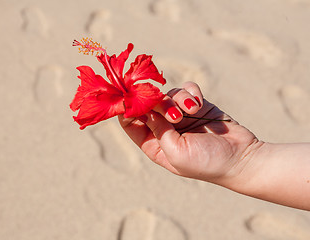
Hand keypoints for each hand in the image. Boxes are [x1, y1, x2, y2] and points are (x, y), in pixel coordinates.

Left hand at [118, 82, 259, 185]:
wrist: (242, 157)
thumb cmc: (208, 162)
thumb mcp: (176, 152)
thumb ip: (157, 130)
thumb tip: (143, 109)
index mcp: (153, 144)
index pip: (130, 122)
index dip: (127, 108)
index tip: (131, 95)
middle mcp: (163, 128)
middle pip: (147, 104)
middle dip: (157, 102)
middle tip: (173, 112)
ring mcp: (179, 115)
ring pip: (166, 94)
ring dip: (177, 98)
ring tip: (192, 110)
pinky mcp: (195, 105)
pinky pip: (185, 89)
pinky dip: (190, 93)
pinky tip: (199, 104)